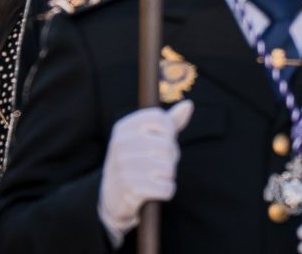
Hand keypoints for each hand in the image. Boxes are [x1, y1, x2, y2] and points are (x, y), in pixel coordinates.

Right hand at [97, 100, 192, 237]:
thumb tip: (188, 105)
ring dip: (167, 176)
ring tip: (153, 177)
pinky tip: (153, 191)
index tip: (161, 140)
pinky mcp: (130, 188)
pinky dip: (165, 191)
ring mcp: (124, 166)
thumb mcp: (148, 138)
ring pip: (168, 167)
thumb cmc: (137, 160)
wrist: (113, 196)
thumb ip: (169, 122)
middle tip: (156, 164)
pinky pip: (166, 188)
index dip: (168, 131)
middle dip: (169, 158)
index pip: (160, 118)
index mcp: (124, 128)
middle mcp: (121, 144)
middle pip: (167, 145)